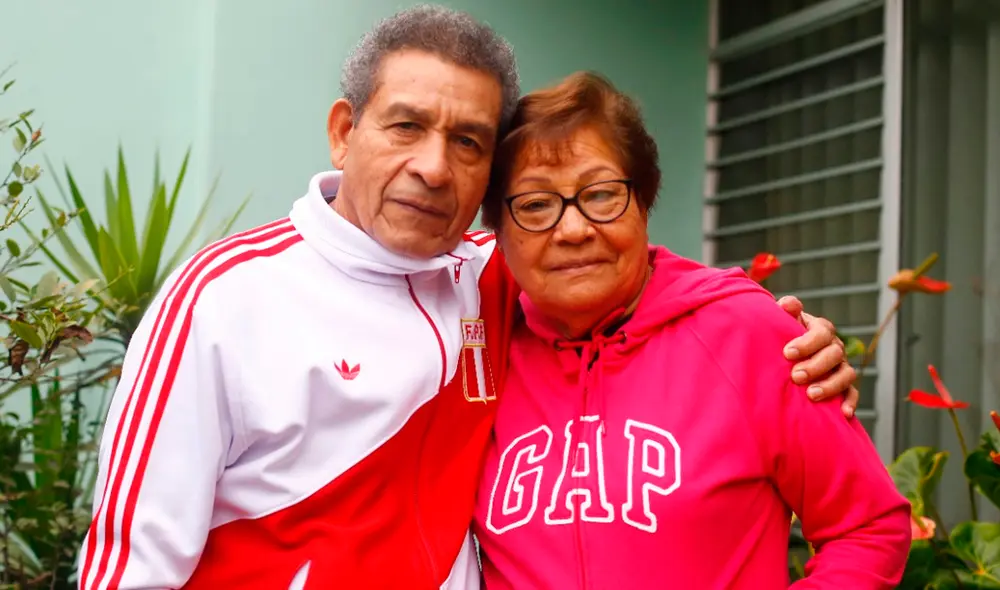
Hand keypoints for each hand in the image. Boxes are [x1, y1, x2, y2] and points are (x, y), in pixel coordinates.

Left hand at [776, 296, 859, 418]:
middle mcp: (835, 346)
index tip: (787, 353)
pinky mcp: (844, 385)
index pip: (821, 332)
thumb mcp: (782, 321)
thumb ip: (785, 311)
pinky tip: (843, 413)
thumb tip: (788, 304)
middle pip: (834, 354)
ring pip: (846, 374)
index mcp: (821, 329)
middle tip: (795, 376)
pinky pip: (852, 393)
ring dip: (831, 385)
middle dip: (815, 366)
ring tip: (812, 395)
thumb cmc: (783, 336)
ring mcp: (841, 366)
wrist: (787, 354)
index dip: (806, 343)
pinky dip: (850, 402)